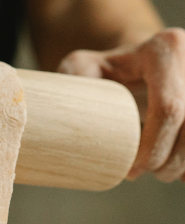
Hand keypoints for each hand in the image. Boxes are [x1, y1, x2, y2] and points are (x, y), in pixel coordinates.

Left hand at [59, 28, 184, 181]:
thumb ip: (70, 83)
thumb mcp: (81, 68)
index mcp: (165, 48)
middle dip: (172, 161)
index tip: (133, 171)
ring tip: (165, 174)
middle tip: (147, 176)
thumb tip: (52, 116)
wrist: (139, 59)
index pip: (169, 108)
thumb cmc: (104, 69)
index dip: (154, 148)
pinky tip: (184, 174)